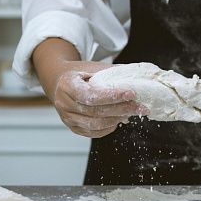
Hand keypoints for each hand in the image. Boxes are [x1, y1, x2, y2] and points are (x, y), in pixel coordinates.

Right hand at [32, 39, 148, 137]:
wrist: (60, 82)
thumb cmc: (79, 73)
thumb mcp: (93, 67)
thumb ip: (112, 72)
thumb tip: (138, 75)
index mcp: (67, 85)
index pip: (91, 95)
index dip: (112, 96)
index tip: (131, 93)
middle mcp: (63, 103)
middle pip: (95, 111)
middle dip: (121, 109)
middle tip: (140, 106)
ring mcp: (67, 118)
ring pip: (95, 124)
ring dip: (117, 119)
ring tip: (132, 112)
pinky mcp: (73, 128)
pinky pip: (93, 132)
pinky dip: (109, 127)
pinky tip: (119, 119)